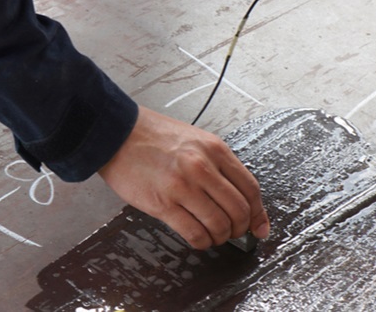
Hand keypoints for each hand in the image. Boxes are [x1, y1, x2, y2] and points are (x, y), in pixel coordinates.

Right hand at [98, 106, 269, 249]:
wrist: (116, 133)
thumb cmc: (153, 136)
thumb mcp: (195, 140)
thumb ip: (219, 166)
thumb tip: (241, 198)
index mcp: (214, 149)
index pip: (250, 188)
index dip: (258, 213)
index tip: (259, 226)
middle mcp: (202, 167)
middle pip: (239, 210)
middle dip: (241, 229)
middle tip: (234, 232)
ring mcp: (182, 186)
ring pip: (219, 225)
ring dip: (221, 237)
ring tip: (213, 235)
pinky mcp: (162, 204)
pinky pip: (194, 233)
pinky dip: (202, 242)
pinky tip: (198, 237)